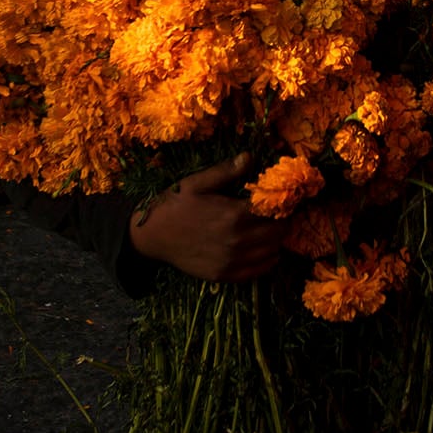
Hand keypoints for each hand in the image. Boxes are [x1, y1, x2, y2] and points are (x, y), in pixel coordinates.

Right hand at [128, 152, 286, 282]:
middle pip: (279, 233)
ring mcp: (232, 261)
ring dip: (275, 240)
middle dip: (280, 221)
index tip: (278, 198)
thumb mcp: (197, 183)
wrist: (152, 237)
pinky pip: (260, 270)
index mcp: (233, 214)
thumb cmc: (174, 205)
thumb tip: (250, 157)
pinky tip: (260, 248)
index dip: (280, 203)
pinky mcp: (226, 275)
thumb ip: (225, 171)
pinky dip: (266, 259)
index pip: (274, 210)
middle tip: (274, 213)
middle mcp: (237, 241)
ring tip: (266, 229)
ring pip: (273, 252)